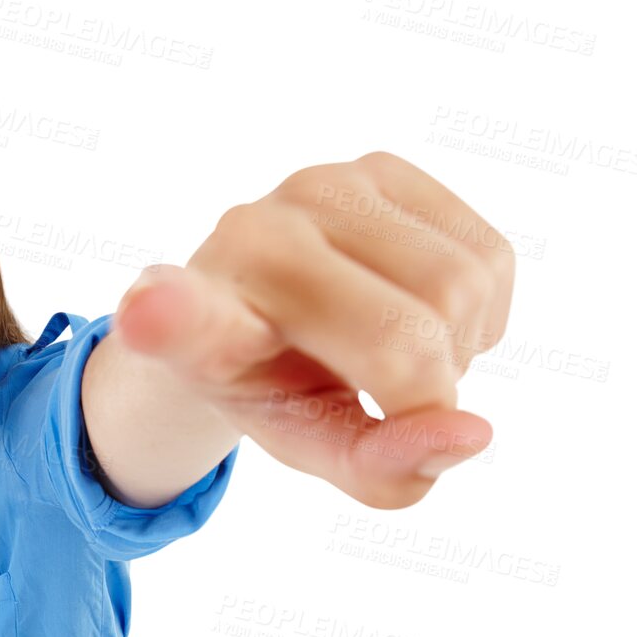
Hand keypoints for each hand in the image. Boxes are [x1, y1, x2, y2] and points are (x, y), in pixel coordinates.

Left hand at [112, 151, 514, 509]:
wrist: (271, 310)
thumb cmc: (280, 387)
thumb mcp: (314, 447)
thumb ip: (381, 468)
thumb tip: (472, 433)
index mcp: (205, 327)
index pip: (182, 318)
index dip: (171, 315)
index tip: (148, 311)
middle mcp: (253, 239)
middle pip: (407, 337)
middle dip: (432, 393)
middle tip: (389, 398)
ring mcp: (318, 188)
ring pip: (462, 287)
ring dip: (459, 350)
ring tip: (398, 354)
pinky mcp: (381, 167)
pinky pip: (488, 255)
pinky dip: (481, 313)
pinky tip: (424, 313)